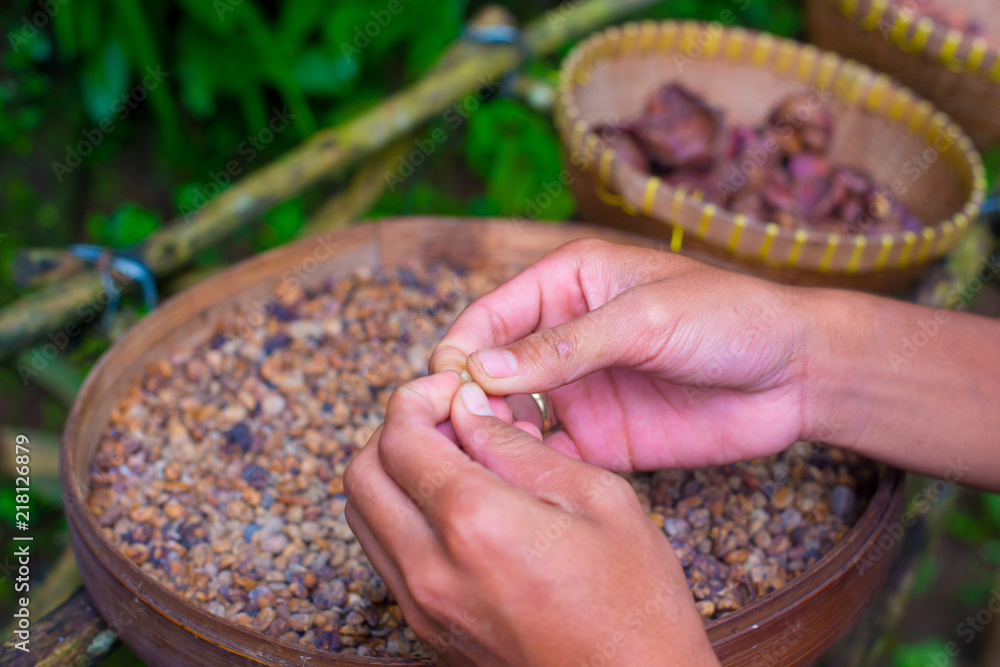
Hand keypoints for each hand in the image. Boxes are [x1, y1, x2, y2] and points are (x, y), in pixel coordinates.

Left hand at [344, 372, 717, 665]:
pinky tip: (453, 506)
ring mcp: (423, 605)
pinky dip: (399, 515)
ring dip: (391, 472)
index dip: (418, 397)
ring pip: (361, 515)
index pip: (399, 437)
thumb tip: (469, 410)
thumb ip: (519, 448)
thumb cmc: (636, 605)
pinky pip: (383, 555)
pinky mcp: (427, 629)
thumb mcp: (598, 499)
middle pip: (361, 474)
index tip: (453, 389)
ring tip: (450, 460)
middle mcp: (431, 568)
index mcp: (475, 524)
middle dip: (394, 429)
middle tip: (445, 418)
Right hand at [430, 239, 812, 471]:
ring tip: (484, 460)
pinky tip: (519, 482)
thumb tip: (482, 368)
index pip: (489, 314)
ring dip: (491, 436)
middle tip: (454, 432)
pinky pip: (548, 456)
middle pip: (490, 368)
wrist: (797, 375)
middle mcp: (563, 337)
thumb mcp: (644, 319)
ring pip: (510, 416)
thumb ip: (564, 346)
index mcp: (567, 283)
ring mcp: (579, 390)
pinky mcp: (600, 438)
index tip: (448, 385)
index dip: (462, 348)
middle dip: (468, 398)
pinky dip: (527, 468)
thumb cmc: (729, 318)